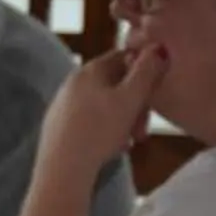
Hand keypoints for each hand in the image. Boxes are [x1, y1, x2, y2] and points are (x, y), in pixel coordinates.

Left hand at [37, 44, 169, 179]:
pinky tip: (112, 147)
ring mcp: (63, 102)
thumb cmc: (100, 130)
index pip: (125, 57)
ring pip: (105, 105)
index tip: (155, 97)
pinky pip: (91, 120)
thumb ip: (146, 72)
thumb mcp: (130, 99)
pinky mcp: (58, 124)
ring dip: (124, 121)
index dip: (145, 73)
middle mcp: (74, 80)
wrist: (63, 167)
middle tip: (142, 131)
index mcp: (90, 69)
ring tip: (129, 141)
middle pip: (116, 84)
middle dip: (136, 105)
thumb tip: (157, 48)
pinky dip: (106, 130)